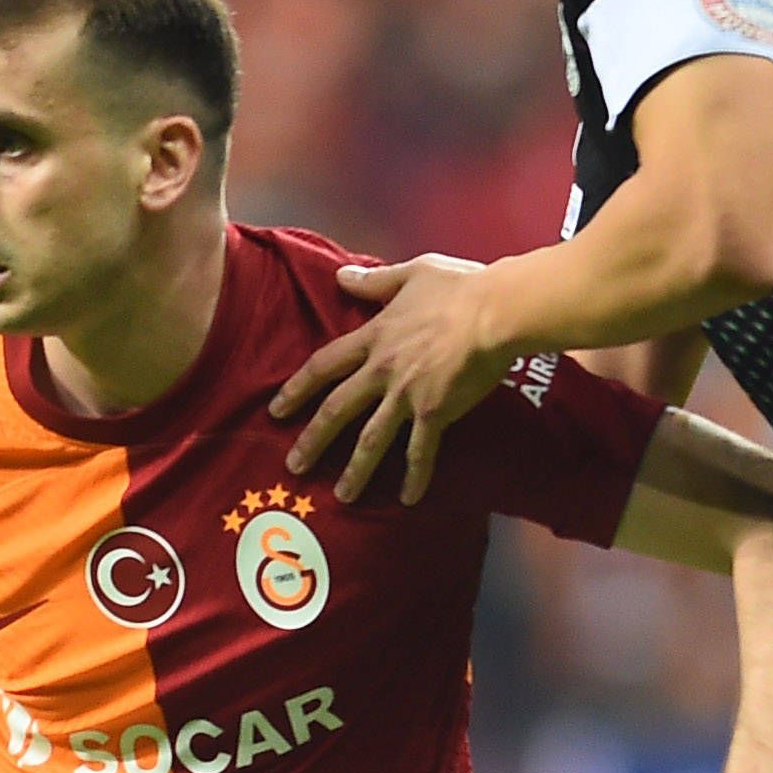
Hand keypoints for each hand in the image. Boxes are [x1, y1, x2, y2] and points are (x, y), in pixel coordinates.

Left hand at [270, 255, 511, 505]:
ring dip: (356, 469)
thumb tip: (341, 277)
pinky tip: (408, 499)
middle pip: (338, 408)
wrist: (496, 311)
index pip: (324, 365)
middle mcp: (382, 370)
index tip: (276, 409)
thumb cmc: (459, 288)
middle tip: (294, 466)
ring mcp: (407, 395)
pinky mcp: (435, 412)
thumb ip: (375, 281)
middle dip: (313, 439)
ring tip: (342, 496)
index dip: (298, 388)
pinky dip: (415, 476)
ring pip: (372, 439)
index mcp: (375, 337)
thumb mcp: (412, 273)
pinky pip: (421, 451)